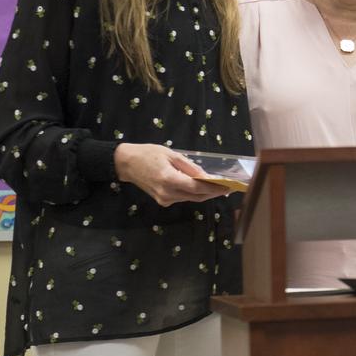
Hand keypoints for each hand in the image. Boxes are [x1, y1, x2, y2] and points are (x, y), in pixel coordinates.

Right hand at [113, 142, 227, 205]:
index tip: (228, 185)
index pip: (197, 188)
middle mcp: (167, 193)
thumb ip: (190, 167)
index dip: (214, 188)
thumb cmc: (149, 154)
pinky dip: (195, 194)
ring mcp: (164, 199)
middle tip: (229, 187)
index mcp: (169, 179)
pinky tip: (203, 188)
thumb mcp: (172, 155)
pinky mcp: (163, 201)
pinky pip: (183, 198)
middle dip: (214, 192)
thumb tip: (206, 176)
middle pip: (196, 196)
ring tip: (220, 187)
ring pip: (191, 199)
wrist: (126, 164)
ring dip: (206, 194)